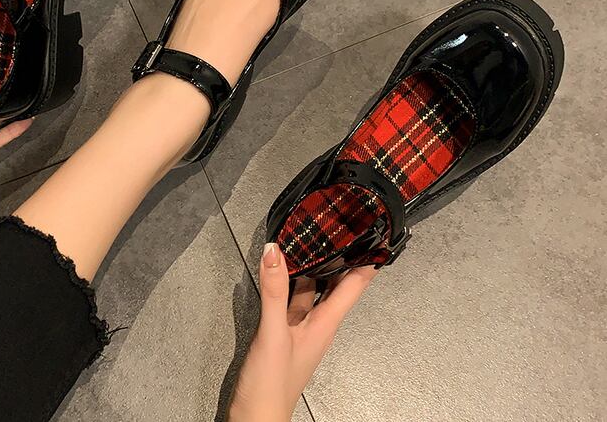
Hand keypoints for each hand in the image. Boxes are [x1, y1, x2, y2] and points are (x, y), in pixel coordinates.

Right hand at [227, 243, 375, 421]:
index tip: (374, 237)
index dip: (367, 261)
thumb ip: (274, 291)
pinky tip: (280, 272)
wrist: (255, 419)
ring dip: (311, 267)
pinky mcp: (283, 333)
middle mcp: (318, 324)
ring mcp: (301, 329)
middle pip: (335, 284)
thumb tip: (274, 251)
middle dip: (338, 257)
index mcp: (326, 323)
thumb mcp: (274, 332)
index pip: (355, 286)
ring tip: (309, 240)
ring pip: (312, 290)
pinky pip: (292, 300)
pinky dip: (289, 283)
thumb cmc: (272, 386)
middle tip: (338, 228)